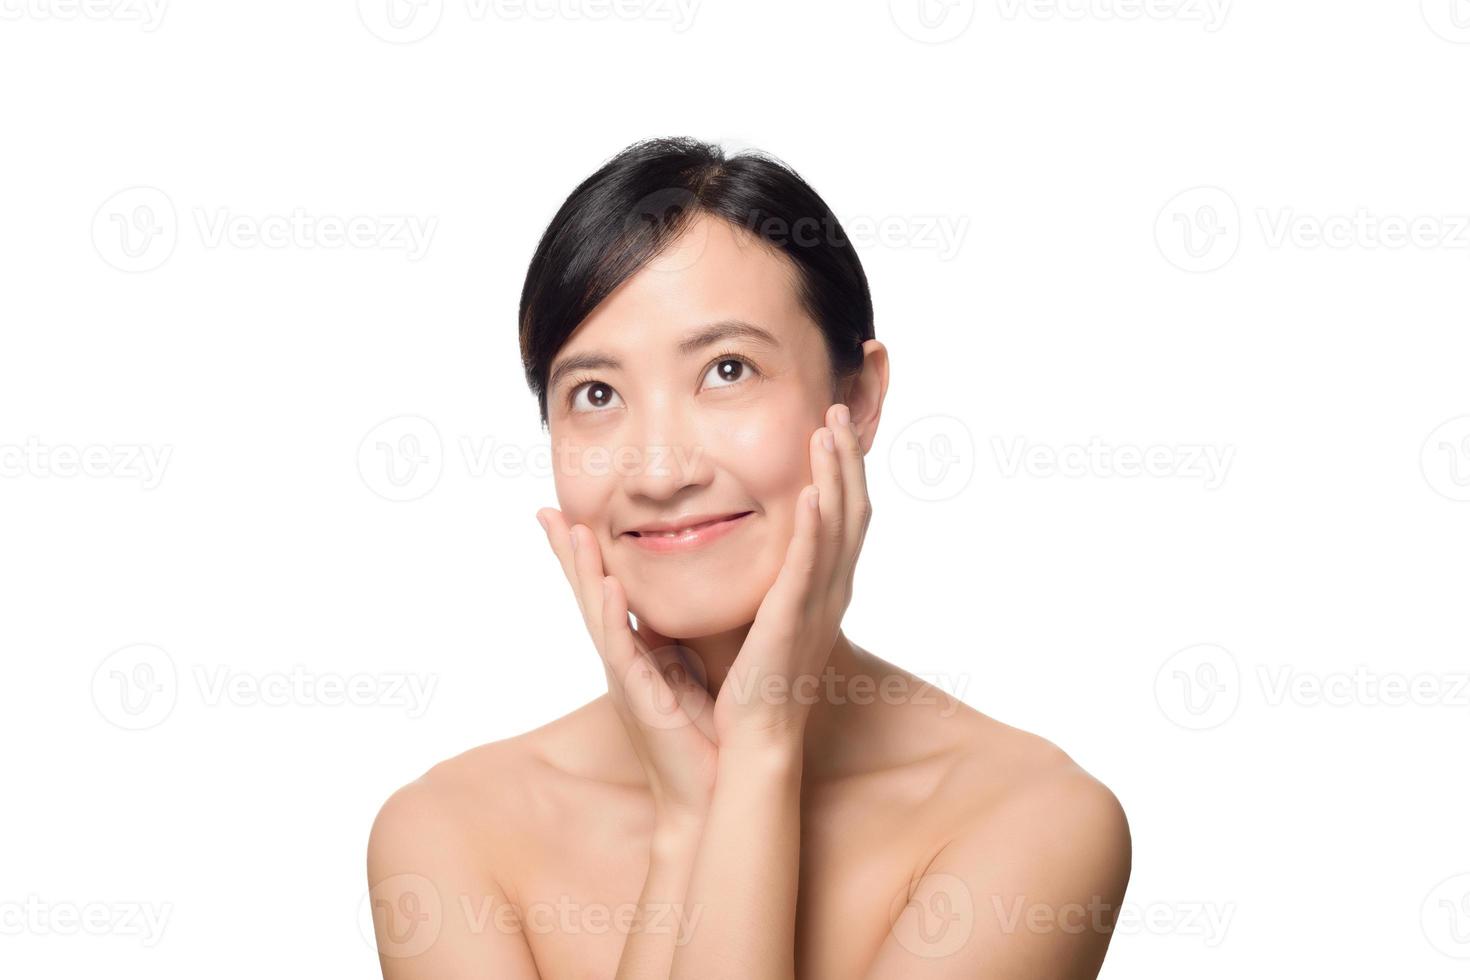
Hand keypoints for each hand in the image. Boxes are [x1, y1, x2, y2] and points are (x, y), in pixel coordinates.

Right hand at [537, 508, 718, 821]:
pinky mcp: (639, 697)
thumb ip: (682, 643)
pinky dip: (613, 616)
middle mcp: (622, 661)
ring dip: (583, 572)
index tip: (572, 514)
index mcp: (636, 653)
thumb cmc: (704, 738)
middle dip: (568, 552)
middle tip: (547, 510)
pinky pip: (621, 649)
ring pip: (596, 613)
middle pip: (588, 595)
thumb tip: (687, 609)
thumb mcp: (692, 676)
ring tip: (572, 530)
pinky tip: (608, 587)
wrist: (713, 791)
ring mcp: (625, 678)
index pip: (606, 592)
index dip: (588, 556)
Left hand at [712, 402, 872, 745]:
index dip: (842, 470)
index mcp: (821, 589)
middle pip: (851, 509)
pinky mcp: (793, 619)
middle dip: (846, 457)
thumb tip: (731, 539)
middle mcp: (830, 591)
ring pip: (838, 526)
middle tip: (837, 410)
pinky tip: (810, 491)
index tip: (830, 427)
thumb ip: (758, 576)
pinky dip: (813, 526)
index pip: (841, 517)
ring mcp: (817, 604)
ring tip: (828, 430)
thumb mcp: (760, 615)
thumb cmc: (748, 684)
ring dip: (834, 474)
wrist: (752, 739)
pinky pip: (808, 565)